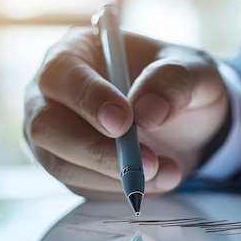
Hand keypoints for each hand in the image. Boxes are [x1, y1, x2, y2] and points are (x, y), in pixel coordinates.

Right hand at [24, 27, 229, 198]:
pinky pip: (81, 186)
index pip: (62, 75)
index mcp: (76, 50)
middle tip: (146, 163)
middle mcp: (53, 92)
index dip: (89, 100)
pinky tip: (156, 179)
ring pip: (61, 163)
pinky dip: (119, 189)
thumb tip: (147, 112)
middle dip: (97, 151)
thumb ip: (174, 82)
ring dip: (113, 176)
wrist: (186, 120)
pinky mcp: (66, 164)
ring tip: (164, 171)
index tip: (124, 122)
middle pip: (46, 126)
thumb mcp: (194, 70)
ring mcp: (54, 132)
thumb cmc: (179, 83)